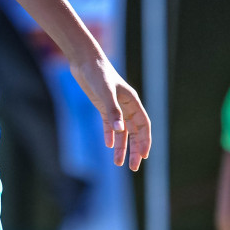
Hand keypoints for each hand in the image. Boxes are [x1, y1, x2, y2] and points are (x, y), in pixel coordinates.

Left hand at [68, 53, 152, 171]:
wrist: (84, 61)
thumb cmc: (97, 73)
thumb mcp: (105, 92)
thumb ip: (112, 111)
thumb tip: (120, 131)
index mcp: (132, 102)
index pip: (144, 126)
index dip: (145, 141)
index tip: (143, 156)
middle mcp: (126, 106)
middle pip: (135, 132)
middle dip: (135, 150)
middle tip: (133, 167)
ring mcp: (115, 107)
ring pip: (122, 132)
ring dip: (122, 147)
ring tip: (119, 164)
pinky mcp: (103, 106)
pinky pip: (109, 125)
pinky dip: (110, 136)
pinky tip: (109, 146)